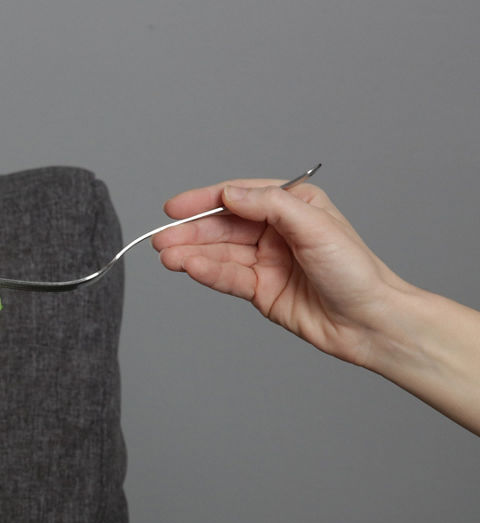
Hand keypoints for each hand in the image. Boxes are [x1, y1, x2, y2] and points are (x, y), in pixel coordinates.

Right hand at [153, 179, 406, 367]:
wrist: (368, 322)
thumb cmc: (354, 271)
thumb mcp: (315, 226)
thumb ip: (270, 206)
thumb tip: (229, 194)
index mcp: (294, 206)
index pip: (240, 197)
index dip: (204, 201)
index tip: (174, 208)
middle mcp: (277, 231)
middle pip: (224, 227)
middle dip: (191, 232)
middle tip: (161, 239)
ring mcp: (267, 262)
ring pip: (220, 253)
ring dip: (192, 254)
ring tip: (166, 256)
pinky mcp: (260, 290)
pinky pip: (227, 278)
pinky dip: (207, 273)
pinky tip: (189, 269)